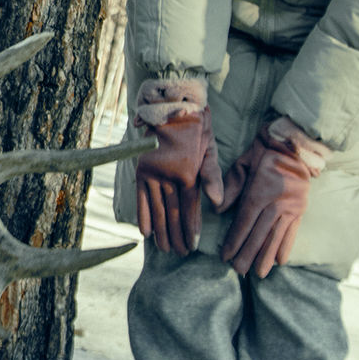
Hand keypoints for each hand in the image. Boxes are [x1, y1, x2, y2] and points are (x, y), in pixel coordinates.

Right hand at [131, 80, 221, 255]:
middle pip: (172, 214)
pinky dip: (143, 216)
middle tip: (181, 252)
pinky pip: (141, 198)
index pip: (189, 209)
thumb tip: (217, 204)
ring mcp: (152, 175)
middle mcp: (168, 177)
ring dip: (162, 231)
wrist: (169, 106)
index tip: (193, 245)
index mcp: (188, 174)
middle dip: (177, 235)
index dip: (191, 228)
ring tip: (166, 248)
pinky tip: (146, 233)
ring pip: (157, 209)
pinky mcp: (141, 171)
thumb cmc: (196, 127)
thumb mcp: (210, 149)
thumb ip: (213, 177)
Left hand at [219, 122, 322, 277]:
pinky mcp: (300, 209)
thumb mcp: (243, 163)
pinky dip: (286, 247)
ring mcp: (290, 207)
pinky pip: (293, 232)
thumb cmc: (264, 152)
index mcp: (259, 192)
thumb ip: (231, 187)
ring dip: (266, 256)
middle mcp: (275, 203)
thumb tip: (218, 210)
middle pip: (259, 234)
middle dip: (248, 254)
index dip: (235, 240)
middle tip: (239, 271)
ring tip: (259, 273)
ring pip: (276, 236)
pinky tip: (280, 261)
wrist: (295, 144)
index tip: (226, 256)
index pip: (244, 222)